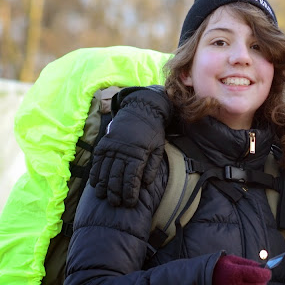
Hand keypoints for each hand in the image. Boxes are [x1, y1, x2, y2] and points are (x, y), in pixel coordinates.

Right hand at [89, 85, 171, 206]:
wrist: (141, 110)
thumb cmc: (152, 131)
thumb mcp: (158, 148)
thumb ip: (152, 166)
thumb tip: (146, 184)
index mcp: (138, 154)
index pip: (132, 179)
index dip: (130, 193)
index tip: (130, 204)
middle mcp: (122, 152)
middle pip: (116, 178)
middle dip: (115, 193)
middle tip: (116, 204)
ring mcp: (111, 148)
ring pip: (104, 172)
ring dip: (103, 187)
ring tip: (104, 198)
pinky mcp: (104, 144)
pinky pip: (97, 162)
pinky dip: (95, 174)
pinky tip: (95, 184)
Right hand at [212, 254, 271, 284]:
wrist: (206, 277)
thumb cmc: (222, 267)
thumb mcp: (233, 260)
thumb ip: (248, 263)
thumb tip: (263, 267)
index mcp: (235, 273)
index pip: (258, 274)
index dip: (266, 272)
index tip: (267, 271)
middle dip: (262, 280)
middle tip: (261, 277)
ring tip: (253, 281)